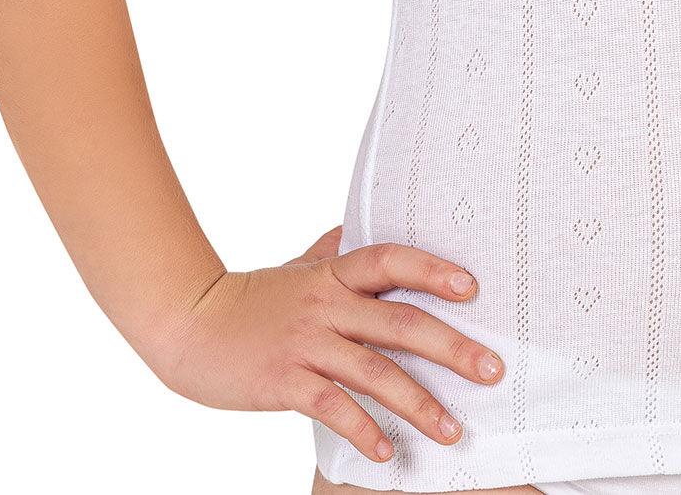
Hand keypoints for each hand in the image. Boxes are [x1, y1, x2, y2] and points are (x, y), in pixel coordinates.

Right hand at [149, 226, 504, 464]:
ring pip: (375, 371)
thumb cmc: (250, 296)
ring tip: (454, 430)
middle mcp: (326, 304)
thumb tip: (355, 229)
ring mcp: (306, 342)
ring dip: (420, 403)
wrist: (187, 322)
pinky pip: (333, 407)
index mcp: (333, 273)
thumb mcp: (296, 265)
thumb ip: (330, 250)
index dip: (432, 268)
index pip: (392, 259)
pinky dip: (364, 430)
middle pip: (400, 321)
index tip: (473, 287)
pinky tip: (388, 452)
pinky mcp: (284, 380)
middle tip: (493, 370)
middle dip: (453, 347)